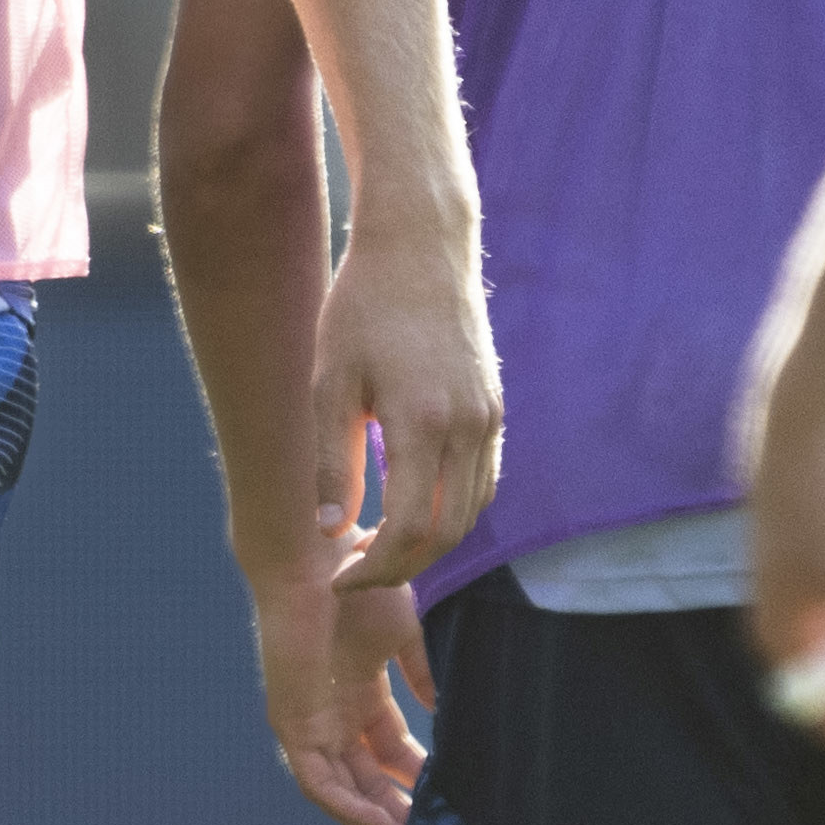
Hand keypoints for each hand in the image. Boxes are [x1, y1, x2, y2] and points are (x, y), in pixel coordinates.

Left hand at [249, 561, 431, 824]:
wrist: (318, 565)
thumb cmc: (359, 589)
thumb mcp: (405, 637)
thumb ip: (423, 674)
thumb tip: (446, 707)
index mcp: (358, 692)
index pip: (387, 749)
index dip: (414, 776)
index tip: (446, 800)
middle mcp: (333, 713)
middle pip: (367, 776)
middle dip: (398, 807)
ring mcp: (312, 722)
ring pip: (343, 788)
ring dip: (375, 818)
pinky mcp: (294, 727)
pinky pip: (318, 783)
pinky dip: (347, 808)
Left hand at [311, 187, 501, 595]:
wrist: (420, 246)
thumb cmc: (362, 308)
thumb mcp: (331, 383)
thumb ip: (335, 462)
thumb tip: (330, 532)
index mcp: (422, 422)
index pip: (408, 530)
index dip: (373, 568)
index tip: (337, 578)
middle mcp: (467, 427)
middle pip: (446, 533)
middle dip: (400, 567)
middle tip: (353, 572)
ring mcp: (488, 418)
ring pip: (471, 512)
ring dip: (428, 544)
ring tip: (378, 549)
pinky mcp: (494, 407)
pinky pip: (483, 482)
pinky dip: (452, 512)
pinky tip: (413, 512)